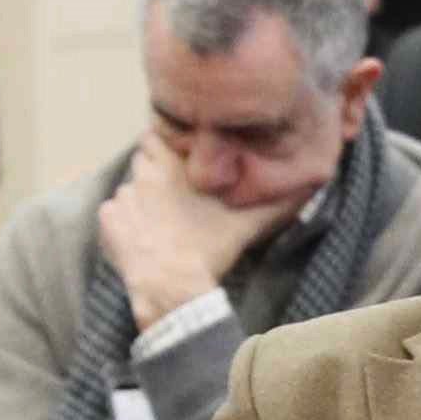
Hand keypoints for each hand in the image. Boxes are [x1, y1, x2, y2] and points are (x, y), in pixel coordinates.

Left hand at [93, 132, 283, 326]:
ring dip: (142, 199)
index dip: (164, 144)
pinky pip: (114, 213)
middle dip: (154, 170)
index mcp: (172, 166)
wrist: (172, 285)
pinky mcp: (109, 221)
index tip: (177, 159)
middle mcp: (143, 175)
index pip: (154, 135)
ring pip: (131, 188)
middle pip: (142, 159)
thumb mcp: (249, 224)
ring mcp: (123, 198)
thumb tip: (311, 187)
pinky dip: (125, 222)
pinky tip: (145, 238)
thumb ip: (277, 203)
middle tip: (175, 194)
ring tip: (162, 221)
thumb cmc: (210, 250)